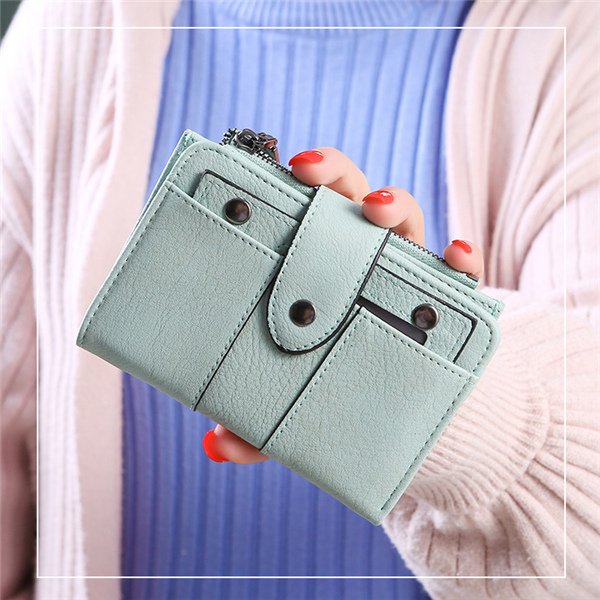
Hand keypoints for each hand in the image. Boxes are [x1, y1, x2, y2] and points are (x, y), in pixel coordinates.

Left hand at [202, 147, 483, 463]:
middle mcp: (360, 255)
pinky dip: (462, 259)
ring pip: (403, 217)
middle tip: (306, 172)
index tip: (269, 170)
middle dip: (332, 173)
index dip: (286, 186)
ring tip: (375, 210)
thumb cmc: (332, 389)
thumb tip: (217, 443)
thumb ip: (256, 425)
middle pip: (348, 195)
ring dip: (392, 203)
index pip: (303, 211)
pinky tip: (456, 256)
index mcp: (316, 265)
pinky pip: (462, 271)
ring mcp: (404, 271)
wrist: (397, 409)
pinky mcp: (445, 299)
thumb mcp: (290, 406)